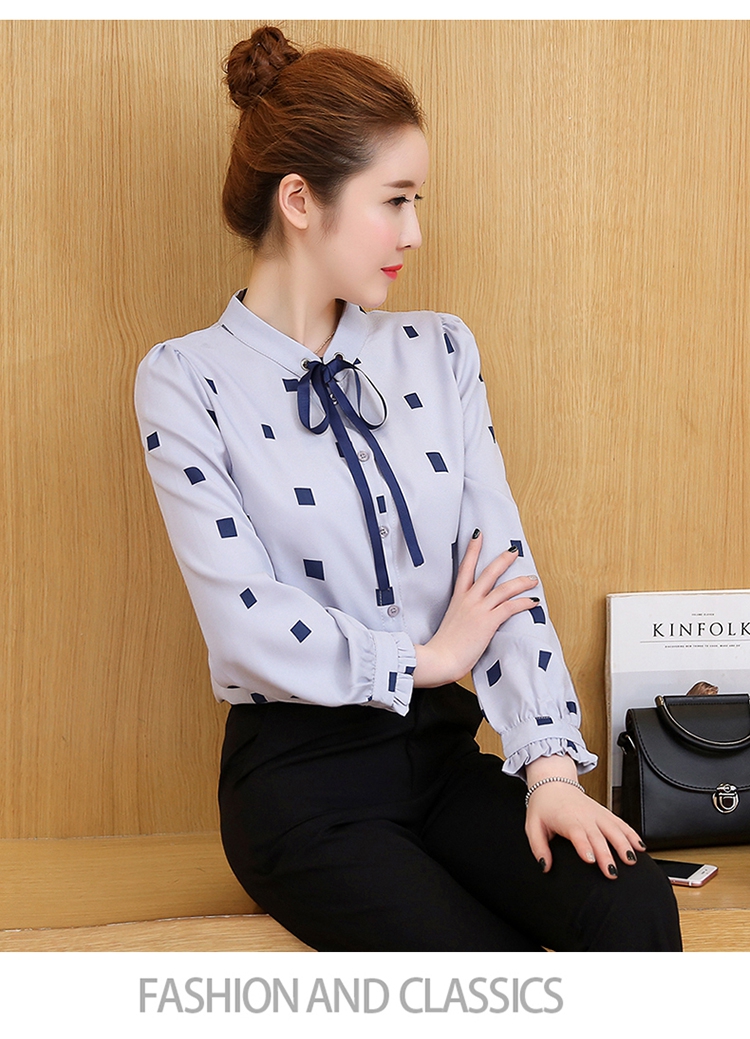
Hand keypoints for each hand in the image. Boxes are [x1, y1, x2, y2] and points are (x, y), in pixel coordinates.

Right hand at [413, 530, 538, 686]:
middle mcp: (468, 600)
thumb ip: (461, 618)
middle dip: (503, 559)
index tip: (478, 535)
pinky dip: (524, 603)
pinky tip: (533, 602)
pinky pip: (510, 607)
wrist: (439, 659)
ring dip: (521, 582)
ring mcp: (478, 609)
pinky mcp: (488, 622)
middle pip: (488, 572)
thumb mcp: (450, 625)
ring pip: (504, 588)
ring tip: (532, 579)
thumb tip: (469, 621)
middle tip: (514, 551)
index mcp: (457, 599)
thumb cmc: (442, 648)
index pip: (464, 568)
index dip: (472, 550)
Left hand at [524, 757, 645, 878]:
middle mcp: (584, 816)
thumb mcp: (533, 826)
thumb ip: (538, 847)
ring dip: (624, 844)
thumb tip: (545, 866)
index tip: (591, 860)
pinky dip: (632, 834)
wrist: (554, 783)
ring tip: (631, 861)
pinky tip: (640, 847)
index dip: (584, 846)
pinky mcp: (604, 813)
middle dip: (606, 854)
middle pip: (598, 836)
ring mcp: (597, 814)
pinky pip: (621, 823)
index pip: (577, 834)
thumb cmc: (544, 806)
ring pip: (614, 829)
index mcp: (567, 819)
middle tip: (612, 872)